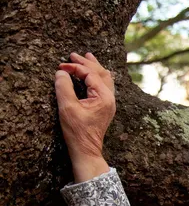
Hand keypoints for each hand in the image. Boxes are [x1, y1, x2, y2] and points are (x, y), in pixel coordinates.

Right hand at [55, 52, 114, 181]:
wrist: (86, 150)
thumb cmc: (77, 131)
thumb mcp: (67, 108)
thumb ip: (64, 88)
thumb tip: (61, 72)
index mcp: (104, 97)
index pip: (90, 74)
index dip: (75, 67)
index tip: (60, 66)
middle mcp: (110, 98)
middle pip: (101, 73)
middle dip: (87, 63)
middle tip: (74, 55)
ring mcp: (109, 103)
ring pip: (105, 79)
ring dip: (95, 67)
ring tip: (87, 57)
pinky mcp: (105, 107)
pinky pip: (105, 86)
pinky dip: (97, 77)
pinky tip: (94, 75)